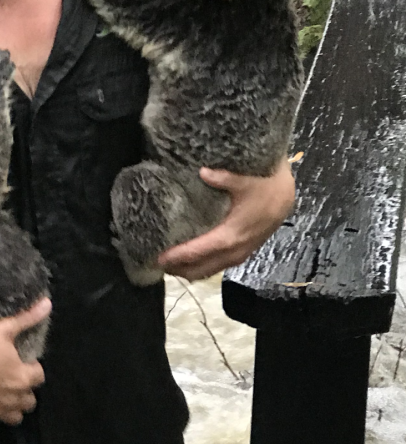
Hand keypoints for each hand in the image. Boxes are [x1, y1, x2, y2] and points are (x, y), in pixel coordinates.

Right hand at [0, 298, 50, 425]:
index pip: (39, 377)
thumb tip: (48, 304)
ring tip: (2, 393)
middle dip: (24, 389)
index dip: (32, 368)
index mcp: (22, 378)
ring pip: (14, 416)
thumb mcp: (2, 329)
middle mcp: (12, 399)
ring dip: (12, 406)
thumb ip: (27, 318)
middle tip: (12, 377)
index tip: (22, 361)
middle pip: (29, 400)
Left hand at [158, 157, 294, 281]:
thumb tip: (202, 172)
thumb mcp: (245, 181)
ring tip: (169, 265)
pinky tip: (190, 263)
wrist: (286, 197)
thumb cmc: (265, 188)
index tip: (158, 256)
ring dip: (189, 271)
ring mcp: (239, 255)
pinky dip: (202, 267)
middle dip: (178, 269)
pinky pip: (218, 267)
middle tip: (157, 263)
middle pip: (200, 269)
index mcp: (230, 236)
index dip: (177, 256)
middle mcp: (233, 251)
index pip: (197, 251)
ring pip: (209, 271)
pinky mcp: (243, 253)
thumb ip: (223, 178)